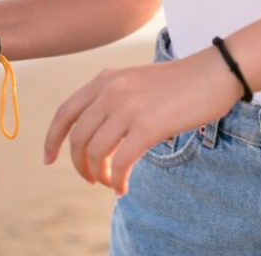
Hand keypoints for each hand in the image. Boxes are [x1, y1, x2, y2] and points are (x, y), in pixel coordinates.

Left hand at [43, 48, 240, 194]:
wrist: (212, 72)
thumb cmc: (177, 83)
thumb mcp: (134, 83)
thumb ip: (112, 101)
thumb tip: (96, 138)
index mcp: (104, 79)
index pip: (65, 112)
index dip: (52, 139)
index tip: (48, 159)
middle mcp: (110, 91)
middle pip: (77, 137)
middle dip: (78, 164)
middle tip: (90, 178)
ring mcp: (128, 107)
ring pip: (95, 152)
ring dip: (98, 175)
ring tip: (110, 183)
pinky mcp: (148, 125)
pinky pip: (121, 162)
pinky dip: (117, 180)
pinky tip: (122, 187)